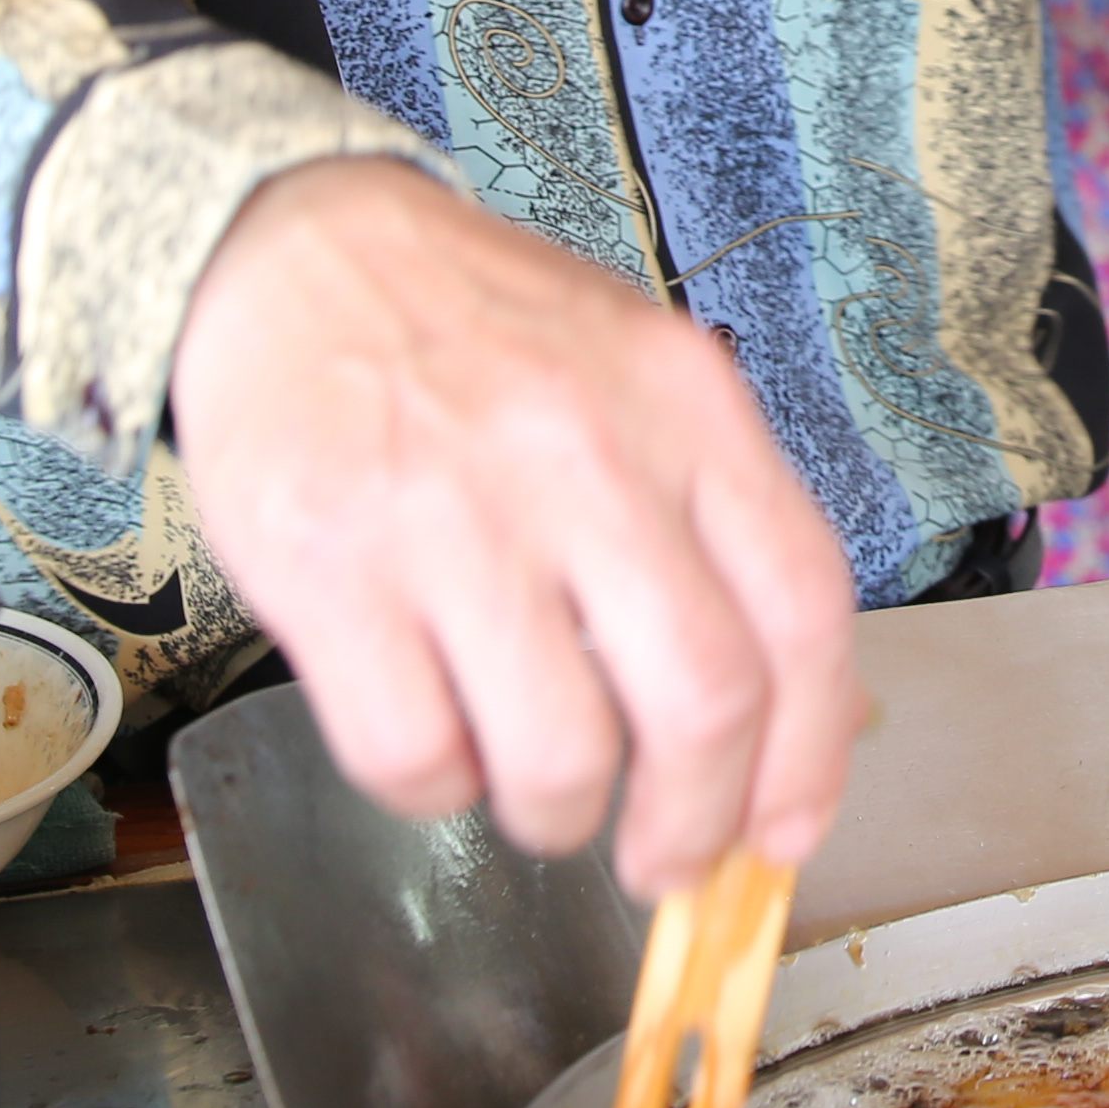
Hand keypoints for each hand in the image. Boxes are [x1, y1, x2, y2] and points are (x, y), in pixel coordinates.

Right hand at [164, 159, 861, 897]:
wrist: (297, 249)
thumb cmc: (481, 335)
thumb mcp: (639, 382)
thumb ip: (723, 527)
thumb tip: (811, 714)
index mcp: (686, 405)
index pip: (802, 607)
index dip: (808, 753)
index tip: (781, 832)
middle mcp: (584, 452)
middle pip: (701, 699)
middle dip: (694, 823)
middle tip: (667, 858)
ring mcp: (452, 509)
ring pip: (560, 754)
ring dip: (558, 816)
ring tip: (538, 793)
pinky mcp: (328, 564)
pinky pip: (413, 754)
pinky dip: (436, 789)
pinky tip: (437, 738)